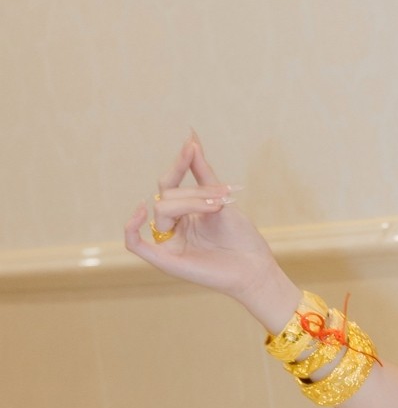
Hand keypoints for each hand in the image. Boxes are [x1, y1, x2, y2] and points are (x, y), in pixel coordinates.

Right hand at [124, 131, 283, 309]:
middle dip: (196, 192)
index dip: (180, 163)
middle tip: (222, 198)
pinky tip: (142, 211)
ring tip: (218, 208)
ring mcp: (167, 243)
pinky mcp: (164, 260)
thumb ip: (202, 172)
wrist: (255, 268)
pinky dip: (131, 227)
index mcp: (183, 213)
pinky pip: (134, 243)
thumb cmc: (241, 237)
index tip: (191, 143)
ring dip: (191, 203)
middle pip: (168, 195)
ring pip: (162, 209)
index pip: (170, 183)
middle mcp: (172, 227)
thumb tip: (191, 139)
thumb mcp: (220, 199)